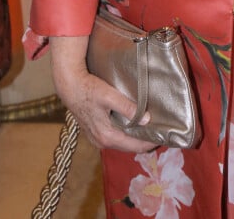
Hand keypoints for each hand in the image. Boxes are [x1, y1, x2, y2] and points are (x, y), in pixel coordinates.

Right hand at [50, 35, 154, 152]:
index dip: (150, 142)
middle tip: (159, 131)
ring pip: (121, 143)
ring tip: (148, 128)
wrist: (69, 86)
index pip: (135, 146)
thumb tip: (146, 119)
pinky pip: (114, 138)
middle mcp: (101, 142)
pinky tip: (132, 124)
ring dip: (134, 138)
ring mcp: (96, 139)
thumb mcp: (109, 96)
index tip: (164, 135)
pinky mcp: (94, 132)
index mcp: (107, 136)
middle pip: (129, 147)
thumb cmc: (89, 89)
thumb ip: (128, 108)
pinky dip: (125, 134)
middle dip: (144, 141)